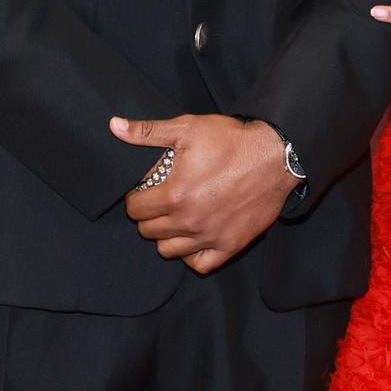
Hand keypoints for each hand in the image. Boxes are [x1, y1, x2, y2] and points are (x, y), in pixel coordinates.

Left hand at [110, 113, 292, 272]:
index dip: (135, 198)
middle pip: (148, 231)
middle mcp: (189, 221)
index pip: (135, 209)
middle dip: (148, 216)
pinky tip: (193, 238)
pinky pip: (199, 264)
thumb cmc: (232, 141)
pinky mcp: (230, 245)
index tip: (144, 191)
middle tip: (159, 202)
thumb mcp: (188, 128)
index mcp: (174, 195)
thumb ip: (148, 132)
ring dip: (166, 236)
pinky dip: (191, 255)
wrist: (276, 157)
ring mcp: (210, 236)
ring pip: (168, 251)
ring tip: (174, 219)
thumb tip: (114, 126)